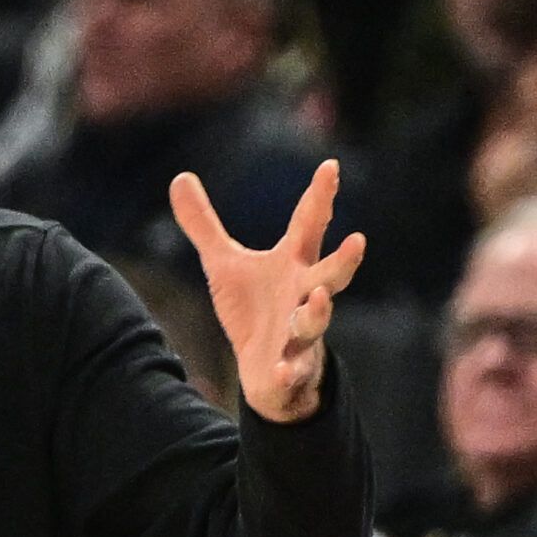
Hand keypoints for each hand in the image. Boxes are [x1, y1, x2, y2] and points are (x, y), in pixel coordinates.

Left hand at [170, 159, 365, 423]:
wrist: (266, 369)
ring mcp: (301, 332)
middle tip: (358, 241)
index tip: (330, 167)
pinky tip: (280, 369)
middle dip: (342, 262)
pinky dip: (287, 370)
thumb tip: (179, 177)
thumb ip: (204, 225)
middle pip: (329, 276)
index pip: (309, 225)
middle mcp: (303, 295)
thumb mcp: (224, 264)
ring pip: (316, 321)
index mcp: (292, 265)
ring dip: (318, 312)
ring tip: (318, 300)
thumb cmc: (255, 310)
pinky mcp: (290, 366)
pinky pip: (292, 369)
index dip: (320, 197)